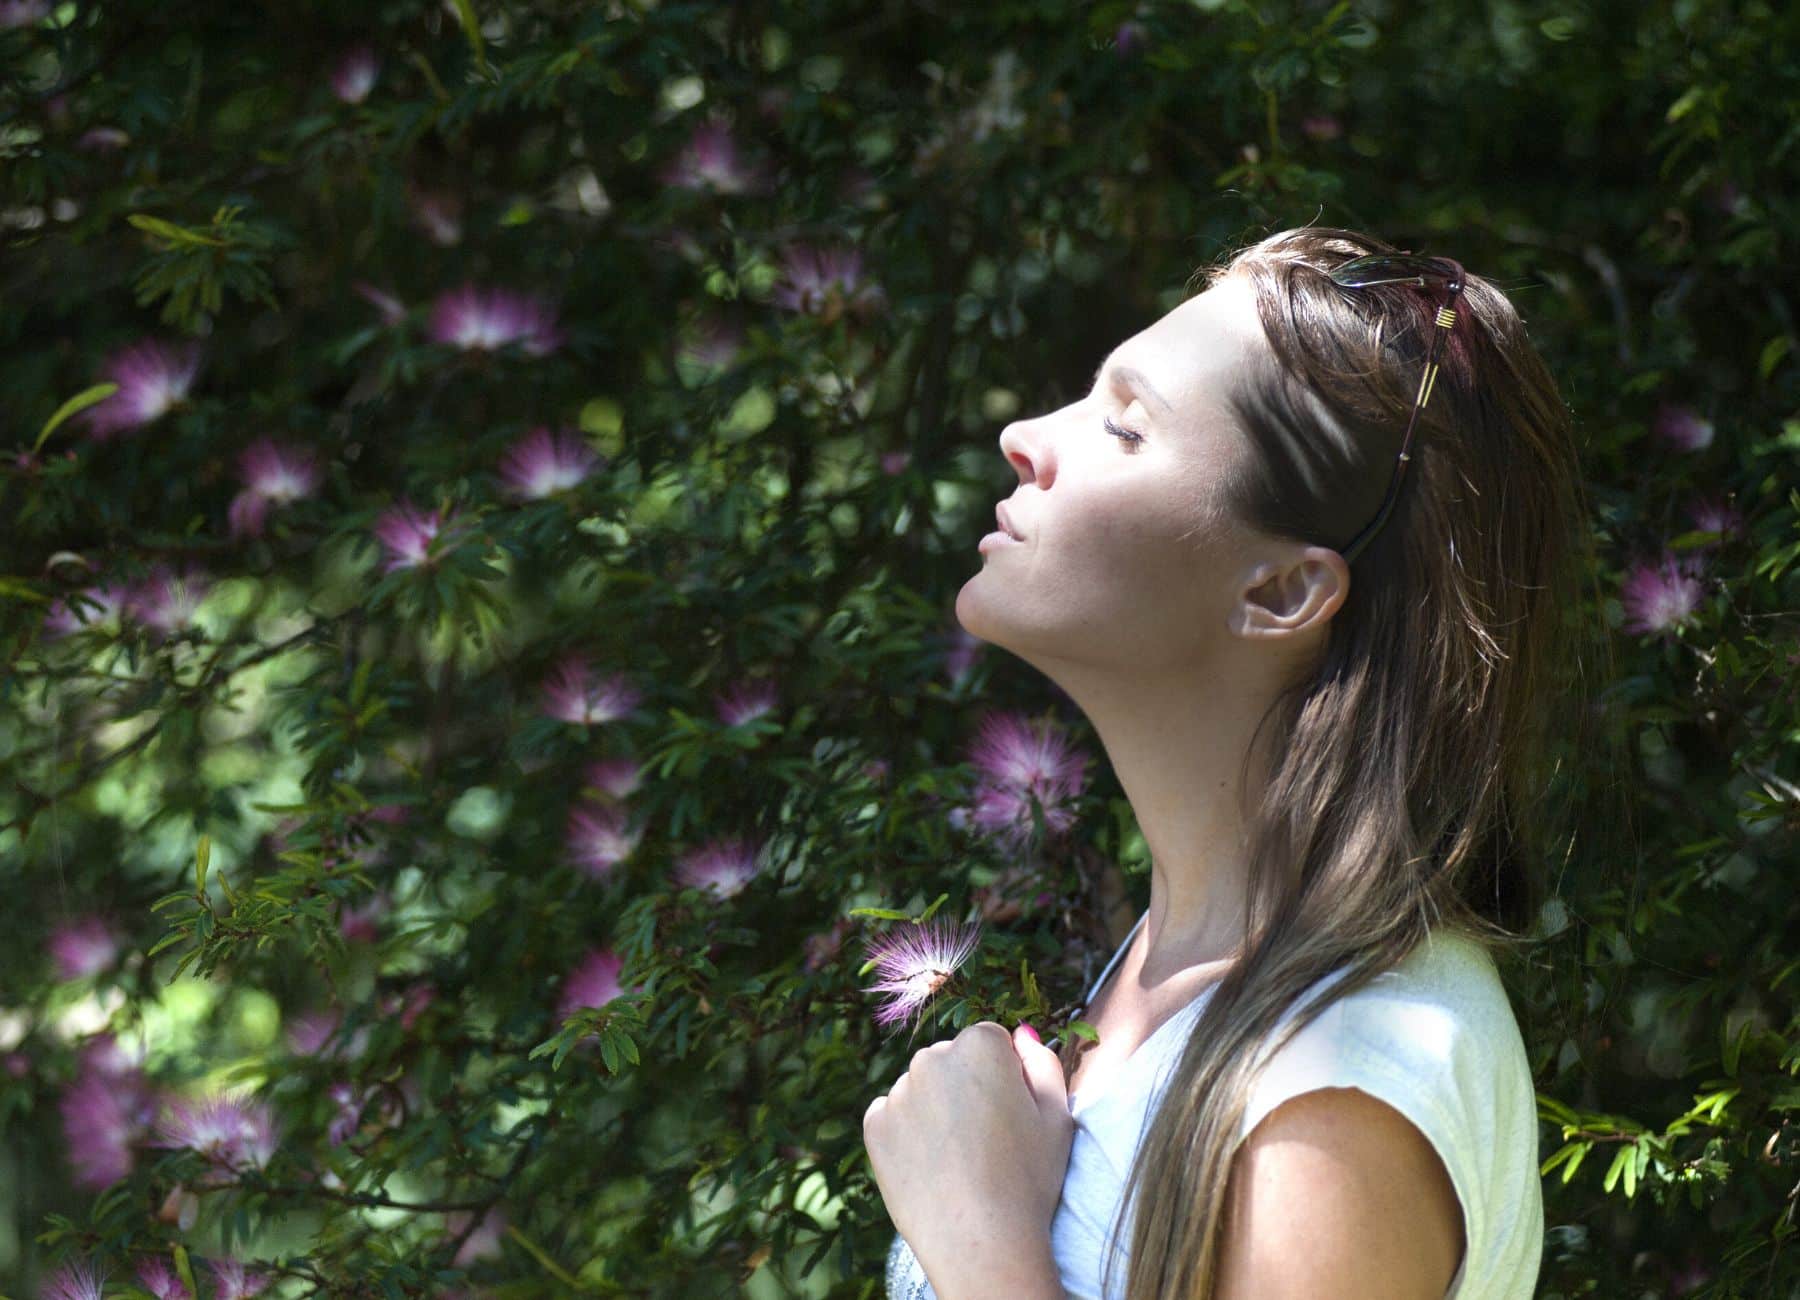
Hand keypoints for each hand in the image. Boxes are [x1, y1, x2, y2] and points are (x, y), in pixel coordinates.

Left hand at [863, 1023, 1073, 1290]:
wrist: (980, 1243)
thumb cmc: (1028, 1181)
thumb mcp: (1057, 1117)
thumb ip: (1043, 1064)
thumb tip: (1022, 1035)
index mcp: (980, 1046)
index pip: (991, 1041)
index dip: (1005, 1077)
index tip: (1010, 1113)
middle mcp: (932, 1058)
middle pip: (951, 1061)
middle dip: (966, 1086)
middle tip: (985, 1141)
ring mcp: (899, 1091)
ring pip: (921, 1089)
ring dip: (936, 1109)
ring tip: (959, 1160)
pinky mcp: (874, 1125)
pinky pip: (893, 1116)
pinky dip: (908, 1133)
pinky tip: (932, 1166)